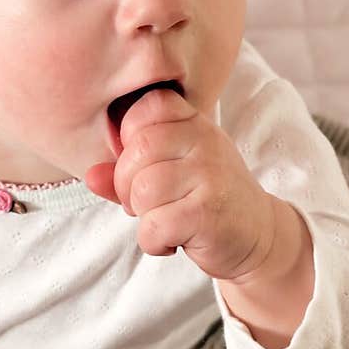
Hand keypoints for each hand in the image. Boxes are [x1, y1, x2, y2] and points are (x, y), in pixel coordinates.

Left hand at [84, 86, 277, 281]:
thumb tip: (90, 176)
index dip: (130, 138)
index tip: (142, 166)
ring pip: (142, 190)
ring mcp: (210, 175)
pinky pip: (155, 224)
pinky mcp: (208, 212)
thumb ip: (128, 171)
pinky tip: (171, 241)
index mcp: (194, 124)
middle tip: (148, 204)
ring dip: (143, 216)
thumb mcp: (171, 173)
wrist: (258, 235)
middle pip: (136, 153)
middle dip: (128, 187)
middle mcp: (205, 142)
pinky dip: (153, 241)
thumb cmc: (206, 198)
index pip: (147, 107)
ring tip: (163, 221)